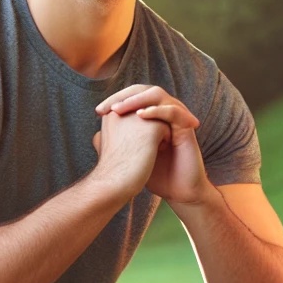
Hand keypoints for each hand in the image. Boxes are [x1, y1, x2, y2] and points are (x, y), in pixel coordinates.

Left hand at [96, 85, 208, 203]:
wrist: (178, 192)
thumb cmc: (157, 176)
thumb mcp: (132, 158)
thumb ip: (119, 145)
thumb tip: (96, 136)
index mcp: (153, 117)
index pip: (133, 96)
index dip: (116, 99)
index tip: (98, 112)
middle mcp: (165, 113)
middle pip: (144, 90)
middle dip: (125, 96)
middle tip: (110, 108)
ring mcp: (177, 118)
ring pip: (158, 95)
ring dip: (138, 99)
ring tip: (120, 109)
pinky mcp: (187, 127)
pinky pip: (173, 111)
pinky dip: (157, 110)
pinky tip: (141, 115)